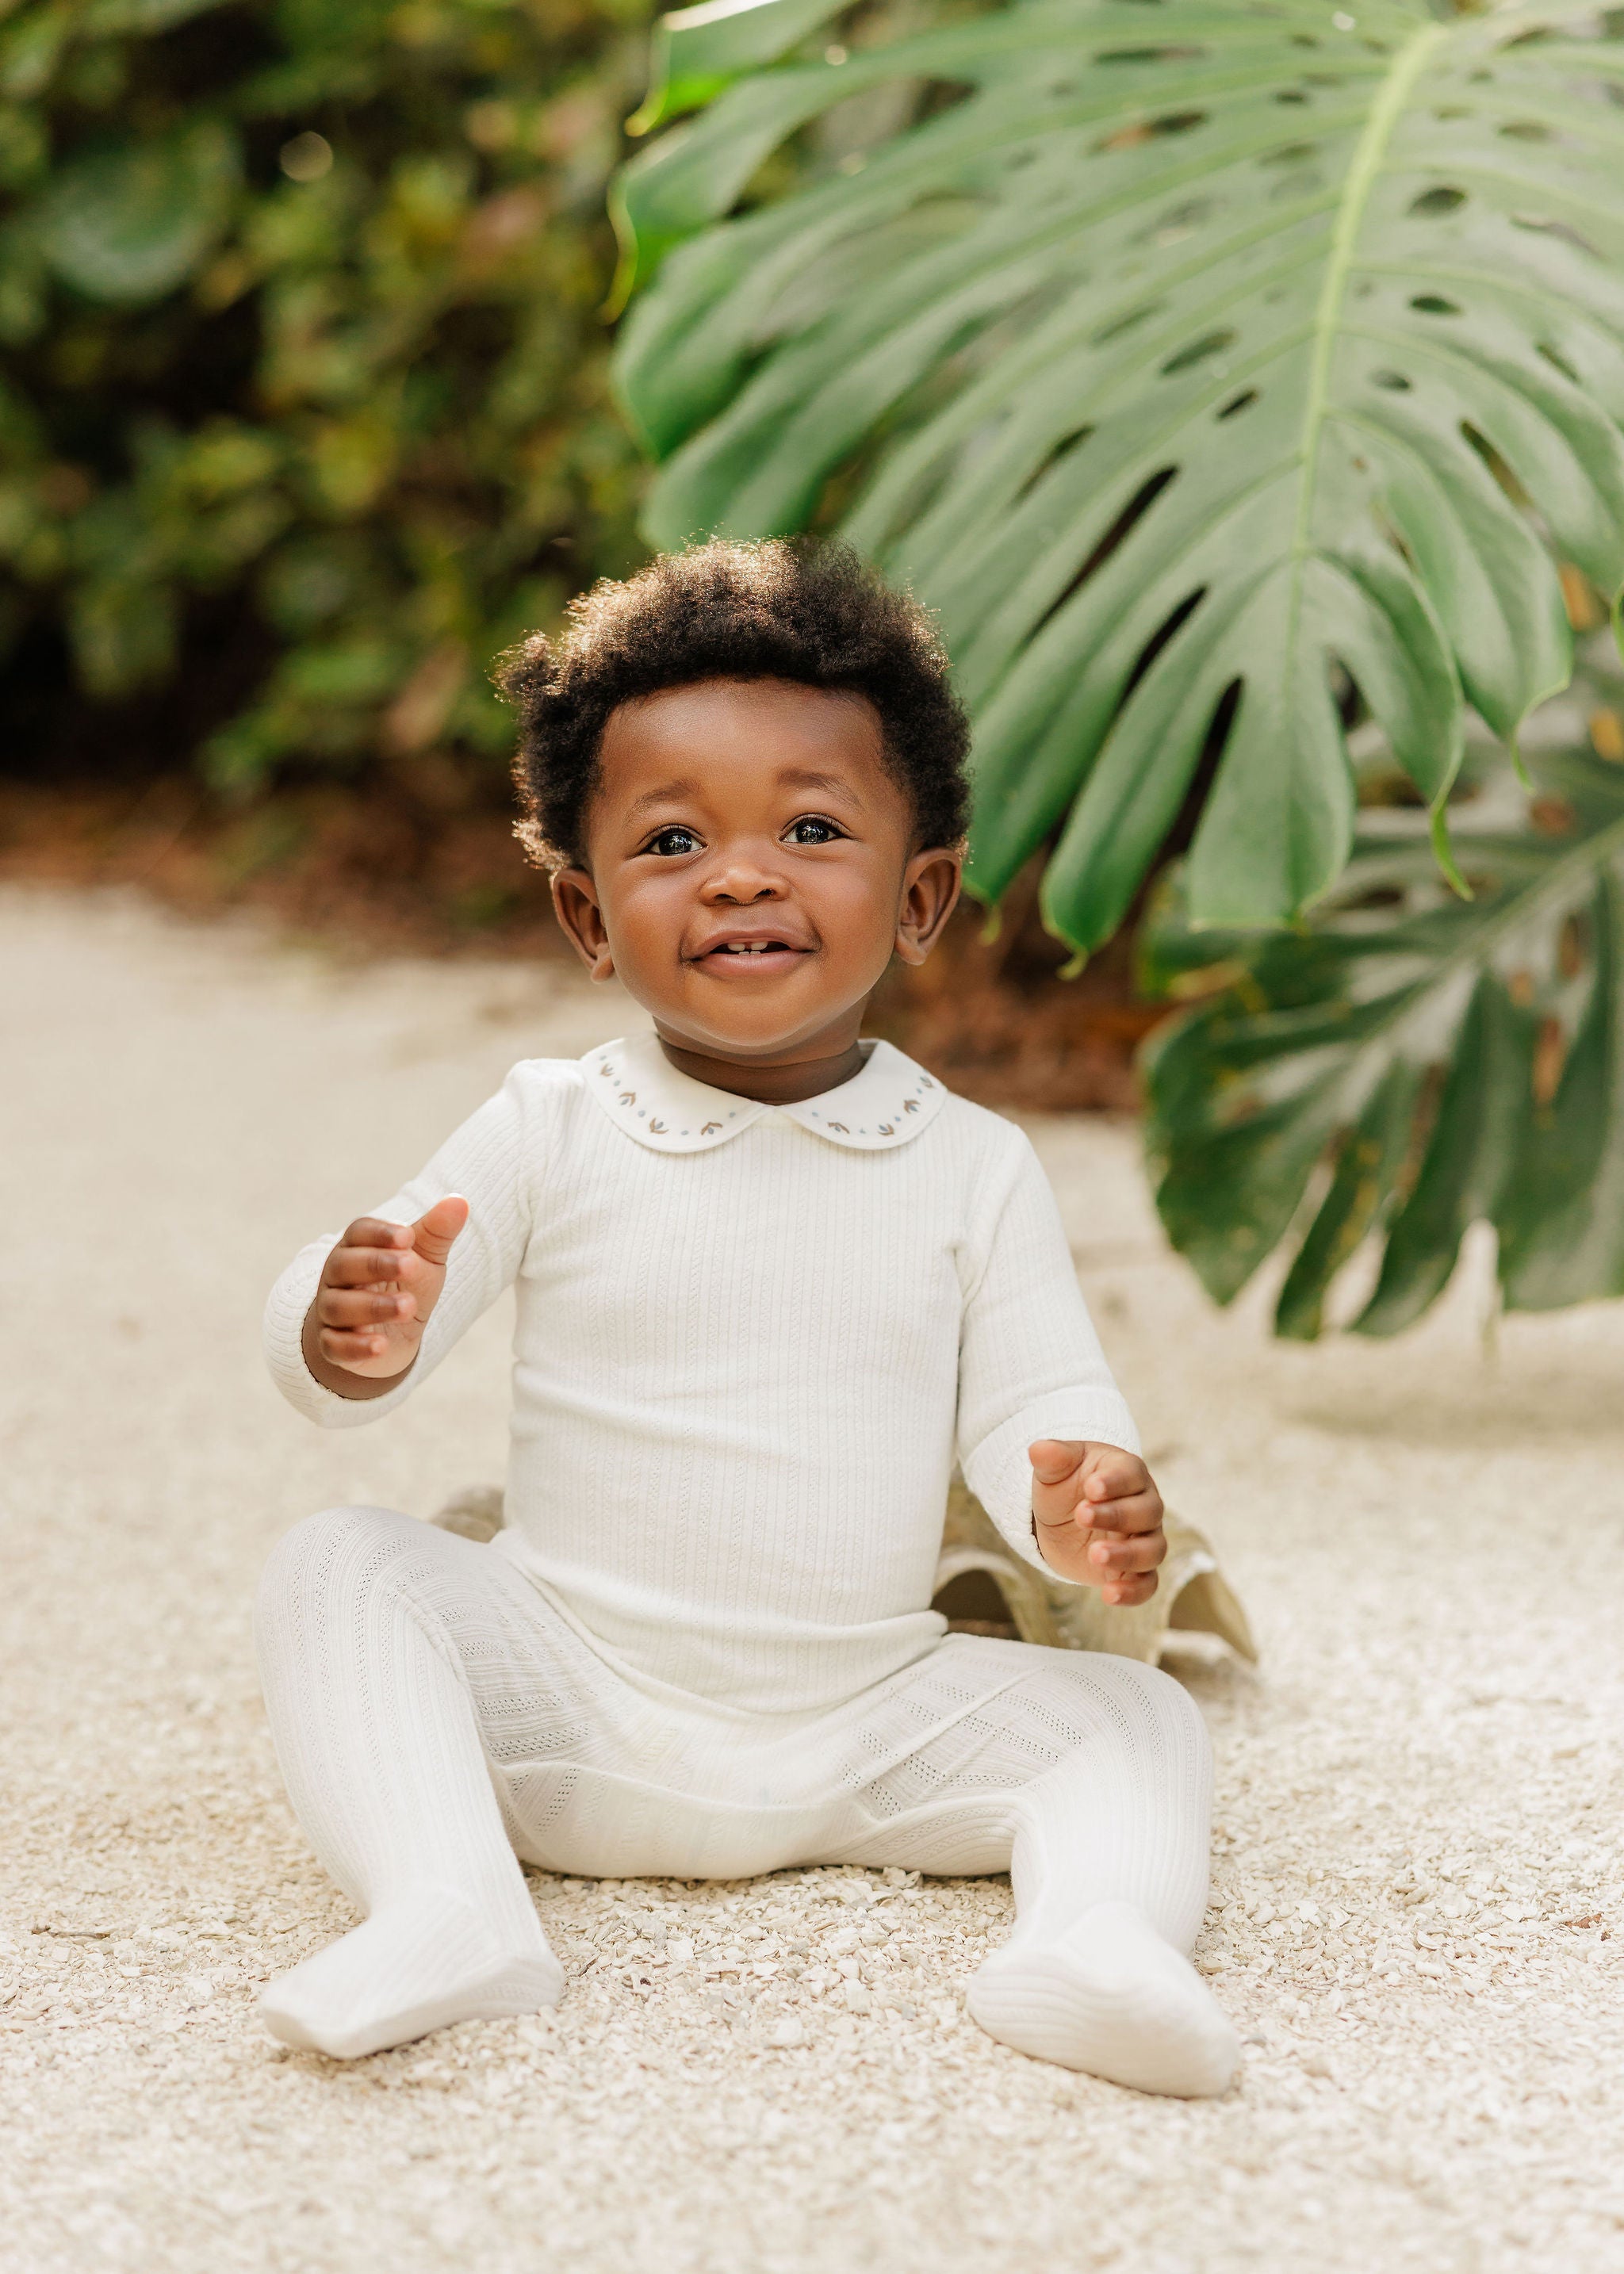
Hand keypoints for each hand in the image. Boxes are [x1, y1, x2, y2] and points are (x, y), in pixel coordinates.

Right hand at [305, 1197, 468, 1380]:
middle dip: (376, 1264)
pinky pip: (335, 1345)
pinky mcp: (332, 1345)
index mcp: (357, 1247)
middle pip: (343, 1265)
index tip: (408, 1236)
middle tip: (412, 1265)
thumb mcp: (424, 1257)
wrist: (392, 1333)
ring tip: (409, 1306)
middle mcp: (337, 1276)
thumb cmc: (405, 1284)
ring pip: (339, 1306)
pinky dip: (356, 1346)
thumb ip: (438, 1231)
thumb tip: (459, 1201)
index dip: (380, 1233)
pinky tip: (381, 1345)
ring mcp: (332, 1311)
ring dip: (373, 1306)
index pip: (359, 1232)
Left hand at [1028, 1440, 1165, 1603]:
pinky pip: (1147, 1584)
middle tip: (1081, 1515)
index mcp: (1127, 1472)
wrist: (1063, 1518)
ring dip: (1126, 1554)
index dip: (1114, 1482)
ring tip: (1094, 1554)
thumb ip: (1053, 1458)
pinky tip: (1108, 1595)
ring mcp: (1144, 1539)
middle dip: (1116, 1515)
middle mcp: (1144, 1505)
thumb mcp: (1055, 1470)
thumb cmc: (1066, 1485)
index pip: (1131, 1475)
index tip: (1091, 1488)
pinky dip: (1133, 1592)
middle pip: (1147, 1511)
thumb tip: (1037, 1448)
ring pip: (1152, 1550)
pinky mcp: (1135, 1571)